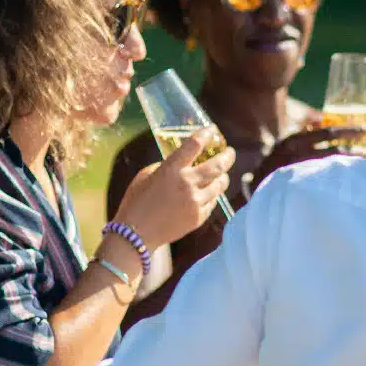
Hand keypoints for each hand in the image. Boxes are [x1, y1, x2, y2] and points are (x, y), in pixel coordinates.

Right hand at [113, 133, 234, 249]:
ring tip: (220, 174)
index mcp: (170, 170)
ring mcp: (195, 202)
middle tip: (230, 152)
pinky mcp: (199, 216)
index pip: (194, 144)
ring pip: (220, 184)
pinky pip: (213, 201)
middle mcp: (186, 184)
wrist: (135, 235)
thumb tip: (186, 161)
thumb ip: (168, 166)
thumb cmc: (136, 202)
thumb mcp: (146, 176)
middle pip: (218, 165)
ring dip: (222, 177)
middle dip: (228, 156)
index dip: (206, 134)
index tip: (212, 130)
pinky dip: (212, 195)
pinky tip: (207, 193)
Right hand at [249, 122, 365, 194]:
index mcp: (294, 141)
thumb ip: (303, 131)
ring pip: (334, 166)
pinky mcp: (301, 187)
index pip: (328, 132)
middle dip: (357, 150)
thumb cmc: (272, 164)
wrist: (254, 188)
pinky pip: (327, 182)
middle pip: (336, 150)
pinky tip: (353, 180)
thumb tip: (322, 118)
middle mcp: (298, 155)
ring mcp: (300, 172)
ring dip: (352, 165)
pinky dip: (342, 179)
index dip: (351, 130)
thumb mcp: (285, 145)